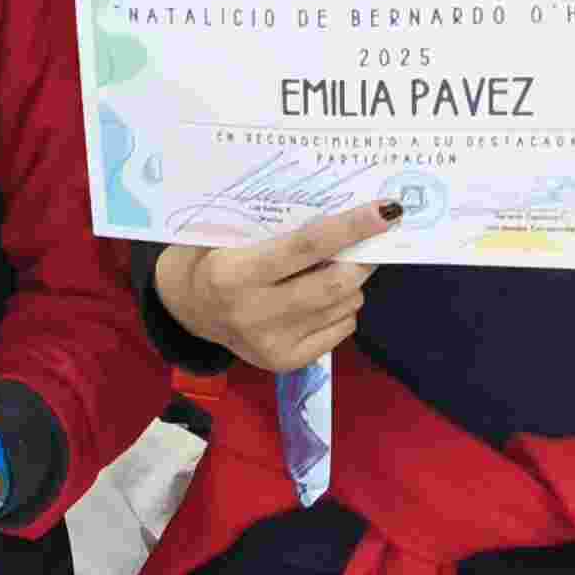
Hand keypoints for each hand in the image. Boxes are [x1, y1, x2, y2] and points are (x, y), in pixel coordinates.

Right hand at [157, 200, 398, 373]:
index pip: (305, 247)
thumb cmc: (212, 256)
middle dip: (362, 260)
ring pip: (343, 305)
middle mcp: (252, 312)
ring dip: (351, 283)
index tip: (386, 212)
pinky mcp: (285, 362)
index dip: (350, 228)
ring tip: (334, 270)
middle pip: (334, 284)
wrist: (187, 309)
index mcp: (233, 273)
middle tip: (370, 245)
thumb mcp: (228, 233)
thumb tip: (341, 213)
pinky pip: (340, 328)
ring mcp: (271, 342)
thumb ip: (275, 226)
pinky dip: (342, 307)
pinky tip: (320, 298)